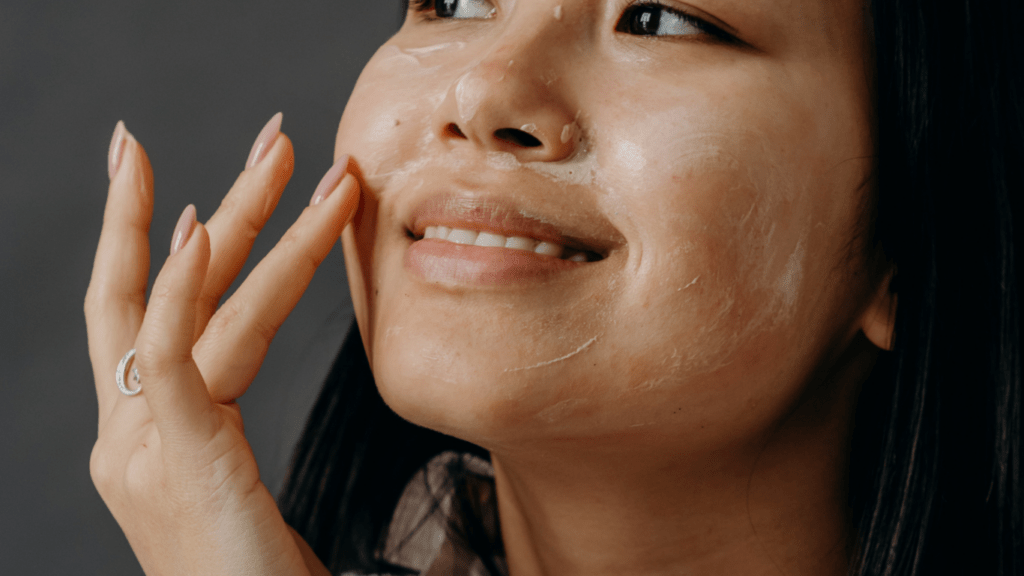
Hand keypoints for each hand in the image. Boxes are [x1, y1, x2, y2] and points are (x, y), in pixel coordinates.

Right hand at [85, 116, 355, 575]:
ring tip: (285, 154)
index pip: (140, 318)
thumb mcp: (229, 491)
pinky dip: (178, 289)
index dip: (148, 245)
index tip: (179, 191)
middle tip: (265, 138)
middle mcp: (128, 432)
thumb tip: (243, 364)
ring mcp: (139, 445)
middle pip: (155, 292)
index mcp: (144, 435)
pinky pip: (169, 357)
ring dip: (239, 219)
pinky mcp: (171, 460)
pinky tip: (198, 231)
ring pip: (186, 307)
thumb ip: (220, 430)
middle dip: (204, 206)